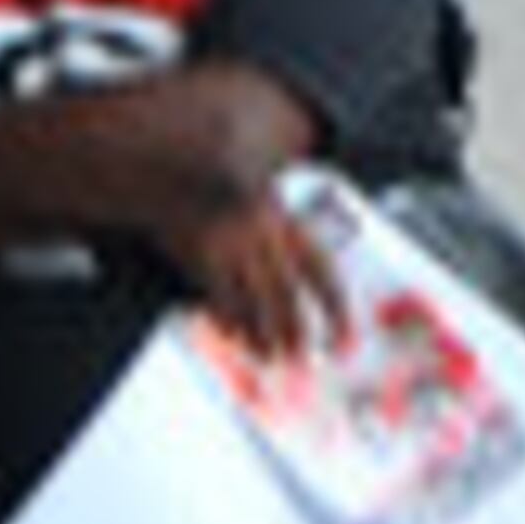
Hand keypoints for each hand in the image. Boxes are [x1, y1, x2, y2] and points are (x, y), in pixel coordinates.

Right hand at [175, 181, 346, 361]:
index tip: (348, 344)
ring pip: (254, 301)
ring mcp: (232, 240)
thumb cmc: (225, 187)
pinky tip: (234, 337)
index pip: (321, 271)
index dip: (338, 311)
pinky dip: (229, 320)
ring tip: (270, 359)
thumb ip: (284, 234)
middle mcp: (264, 230)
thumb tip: (310, 285)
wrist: (176, 161)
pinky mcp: (202, 250)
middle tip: (301, 362)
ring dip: (263, 336)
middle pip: (287, 294)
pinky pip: (220, 295)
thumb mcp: (262, 198)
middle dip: (296, 332)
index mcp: (284, 217)